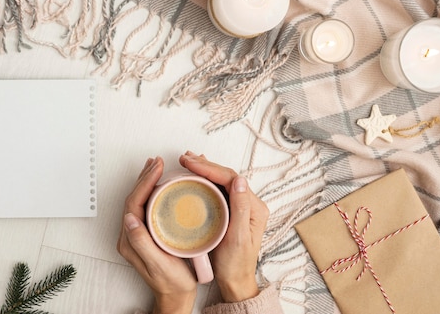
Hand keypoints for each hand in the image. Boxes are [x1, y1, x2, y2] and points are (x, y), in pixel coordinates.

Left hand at [117, 157, 196, 313]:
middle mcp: (130, 235)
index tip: (157, 169)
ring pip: (140, 200)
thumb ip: (142, 243)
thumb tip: (129, 219)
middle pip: (134, 198)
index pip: (134, 203)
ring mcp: (138, 233)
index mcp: (130, 240)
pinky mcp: (147, 233)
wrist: (176, 297)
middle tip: (157, 161)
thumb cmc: (172, 283)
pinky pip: (146, 205)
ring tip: (156, 166)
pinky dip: (152, 191)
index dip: (144, 183)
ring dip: (147, 181)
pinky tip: (160, 183)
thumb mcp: (160, 265)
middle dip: (145, 177)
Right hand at [179, 152, 269, 302]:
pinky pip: (218, 189)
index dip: (210, 168)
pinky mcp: (231, 211)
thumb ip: (240, 208)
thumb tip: (239, 180)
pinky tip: (196, 174)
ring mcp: (240, 206)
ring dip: (204, 169)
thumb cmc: (235, 264)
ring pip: (221, 180)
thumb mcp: (237, 238)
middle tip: (184, 158)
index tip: (191, 163)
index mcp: (254, 207)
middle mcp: (250, 203)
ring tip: (188, 160)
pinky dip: (205, 179)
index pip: (231, 178)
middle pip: (226, 176)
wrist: (235, 281)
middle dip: (205, 165)